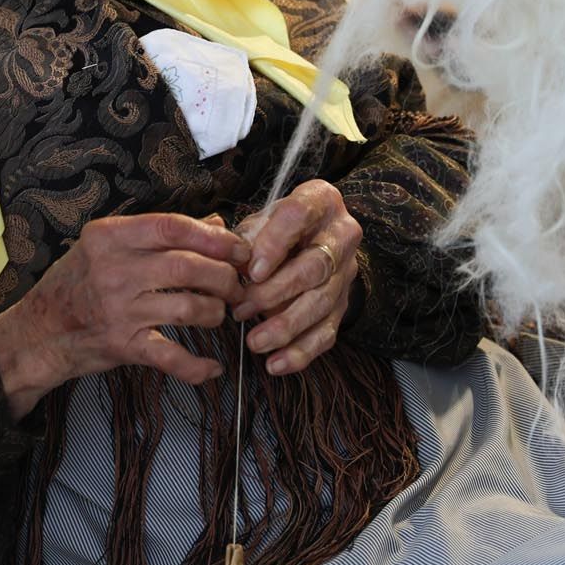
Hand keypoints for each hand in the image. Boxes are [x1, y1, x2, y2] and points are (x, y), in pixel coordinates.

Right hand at [0, 213, 249, 418]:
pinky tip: (212, 367)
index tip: (239, 249)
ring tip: (219, 314)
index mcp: (109, 236)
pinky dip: (198, 366)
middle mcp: (113, 269)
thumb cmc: (74, 284)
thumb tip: (216, 226)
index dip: (215, 238)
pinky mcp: (121, 346)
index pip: (173, 227)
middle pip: (188, 266)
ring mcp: (118, 309)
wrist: (37, 333)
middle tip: (237, 286)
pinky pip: (172, 357)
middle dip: (225, 277)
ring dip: (216, 312)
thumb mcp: (106, 248)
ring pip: (189, 307)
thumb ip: (160, 235)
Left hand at [232, 179, 359, 375]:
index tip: (251, 270)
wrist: (312, 238)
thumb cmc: (276, 228)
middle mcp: (341, 235)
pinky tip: (276, 363)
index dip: (275, 244)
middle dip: (275, 292)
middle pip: (315, 266)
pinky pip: (328, 333)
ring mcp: (346, 272)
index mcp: (320, 201)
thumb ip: (238, 236)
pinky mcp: (344, 304)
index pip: (299, 216)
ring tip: (255, 341)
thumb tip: (218, 255)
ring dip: (287, 326)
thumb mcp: (257, 221)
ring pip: (322, 303)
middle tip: (241, 308)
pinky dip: (301, 352)